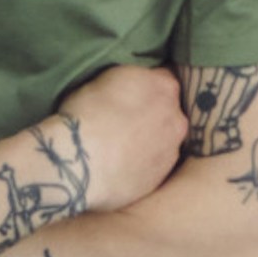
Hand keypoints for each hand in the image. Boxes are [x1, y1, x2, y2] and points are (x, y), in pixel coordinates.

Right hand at [56, 60, 194, 214]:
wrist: (81, 162)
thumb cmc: (86, 113)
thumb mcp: (107, 78)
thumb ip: (131, 81)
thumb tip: (131, 87)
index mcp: (165, 87)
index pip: (163, 79)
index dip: (146, 85)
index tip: (131, 94)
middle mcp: (176, 119)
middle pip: (169, 112)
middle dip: (152, 114)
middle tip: (125, 121)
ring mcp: (172, 151)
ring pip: (164, 140)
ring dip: (150, 141)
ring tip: (121, 147)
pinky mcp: (161, 178)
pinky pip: (155, 165)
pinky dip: (143, 164)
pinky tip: (121, 165)